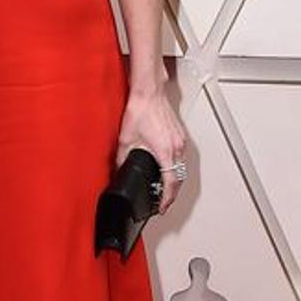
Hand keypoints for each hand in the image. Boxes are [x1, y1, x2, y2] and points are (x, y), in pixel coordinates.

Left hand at [116, 86, 186, 214]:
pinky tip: (166, 168)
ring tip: (164, 189)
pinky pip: (180, 157)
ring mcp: (181, 141)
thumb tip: (119, 169)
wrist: (149, 93)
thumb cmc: (141, 110)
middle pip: (179, 178)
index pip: (171, 183)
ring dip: (174, 180)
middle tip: (162, 203)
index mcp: (166, 151)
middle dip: (171, 194)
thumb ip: (123, 158)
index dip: (167, 199)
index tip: (162, 207)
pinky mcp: (180, 135)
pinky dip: (175, 167)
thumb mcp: (126, 139)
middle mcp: (177, 147)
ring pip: (182, 168)